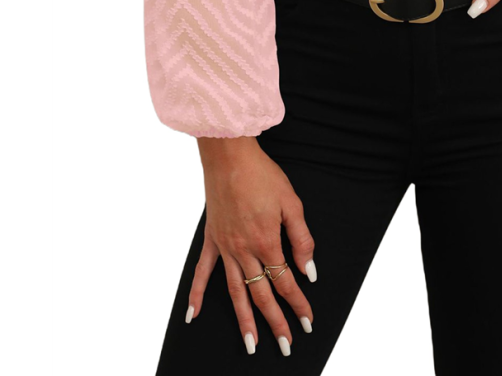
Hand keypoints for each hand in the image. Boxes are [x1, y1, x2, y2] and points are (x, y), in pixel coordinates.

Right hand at [188, 136, 315, 356]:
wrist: (229, 156)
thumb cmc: (262, 175)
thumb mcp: (291, 202)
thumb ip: (301, 238)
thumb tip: (308, 270)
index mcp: (267, 241)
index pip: (286, 281)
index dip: (298, 303)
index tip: (307, 321)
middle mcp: (244, 250)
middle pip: (262, 294)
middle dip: (275, 322)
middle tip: (285, 345)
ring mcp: (225, 247)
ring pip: (234, 292)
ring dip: (243, 319)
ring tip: (250, 345)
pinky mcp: (212, 239)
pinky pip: (203, 271)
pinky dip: (197, 294)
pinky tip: (193, 315)